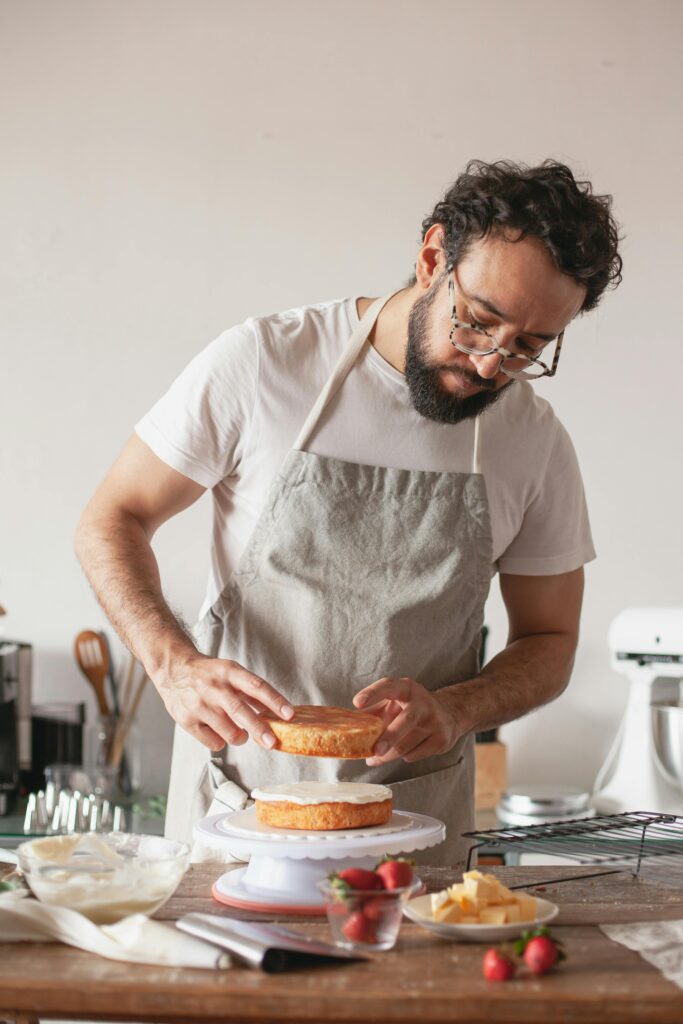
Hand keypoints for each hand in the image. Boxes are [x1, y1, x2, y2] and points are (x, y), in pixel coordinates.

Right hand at [154, 652, 293, 751]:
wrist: (173, 669)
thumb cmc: (208, 673)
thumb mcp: (230, 672)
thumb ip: (252, 691)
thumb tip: (278, 710)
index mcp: (229, 672)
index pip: (256, 686)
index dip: (275, 701)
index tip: (289, 715)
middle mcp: (214, 687)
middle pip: (240, 711)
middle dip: (259, 729)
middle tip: (272, 742)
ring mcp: (199, 704)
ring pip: (228, 731)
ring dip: (241, 738)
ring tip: (241, 734)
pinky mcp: (186, 720)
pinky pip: (213, 742)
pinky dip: (222, 742)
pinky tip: (220, 733)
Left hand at [353, 677, 458, 765]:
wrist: (449, 714)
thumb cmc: (411, 708)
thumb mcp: (394, 701)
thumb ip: (374, 709)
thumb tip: (348, 724)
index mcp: (407, 688)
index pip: (389, 686)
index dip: (372, 693)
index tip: (357, 703)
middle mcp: (423, 702)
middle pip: (406, 721)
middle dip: (389, 737)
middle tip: (373, 751)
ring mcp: (435, 721)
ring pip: (407, 745)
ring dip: (388, 755)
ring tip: (375, 758)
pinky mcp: (442, 739)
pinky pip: (415, 755)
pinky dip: (403, 757)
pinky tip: (402, 752)